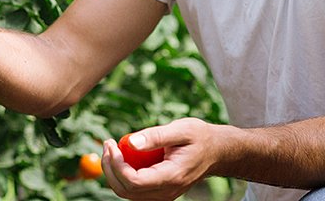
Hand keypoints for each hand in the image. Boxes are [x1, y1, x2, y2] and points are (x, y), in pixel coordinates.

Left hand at [102, 118, 224, 200]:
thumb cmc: (200, 137)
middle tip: (107, 144)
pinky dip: (122, 174)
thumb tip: (129, 142)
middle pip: (126, 190)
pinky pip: (134, 189)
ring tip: (112, 148)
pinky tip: (122, 156)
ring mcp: (163, 194)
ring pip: (127, 192)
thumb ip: (155, 136)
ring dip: (113, 172)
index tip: (112, 144)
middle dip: (110, 168)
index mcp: (172, 176)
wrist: (216, 152)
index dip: (117, 164)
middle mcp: (167, 191)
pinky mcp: (160, 191)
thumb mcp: (181, 129)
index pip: (134, 181)